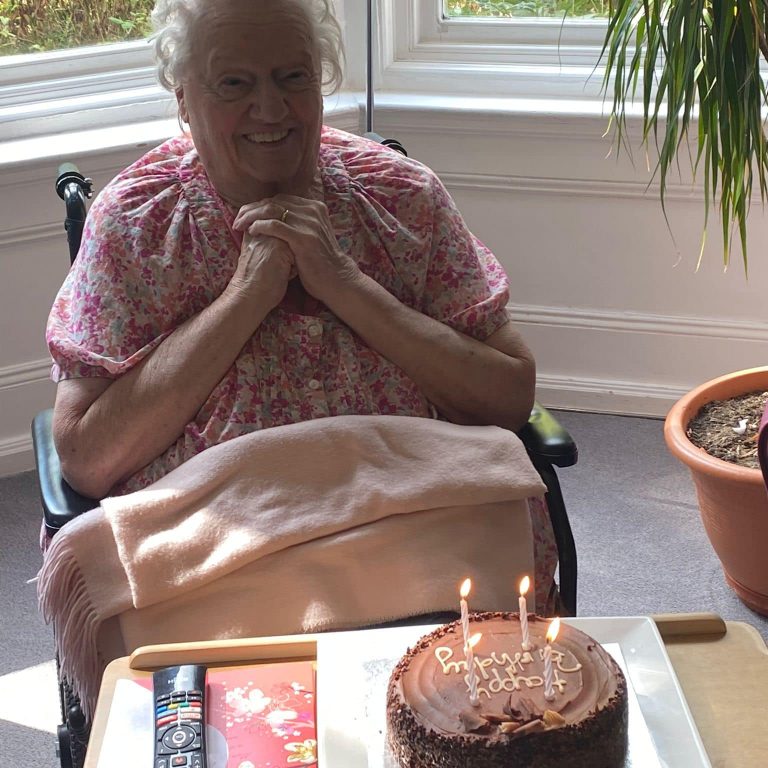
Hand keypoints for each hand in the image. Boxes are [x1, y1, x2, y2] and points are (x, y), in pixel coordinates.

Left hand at [233, 196, 362, 307]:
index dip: (260, 205)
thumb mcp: (312, 235)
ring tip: (240, 225)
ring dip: (252, 217)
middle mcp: (313, 211)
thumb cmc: (319, 261)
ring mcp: (309, 223)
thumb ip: (299, 223)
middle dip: (252, 209)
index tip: (245, 215)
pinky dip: (260, 226)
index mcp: (314, 207)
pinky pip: (276, 226)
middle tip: (237, 219)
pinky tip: (252, 232)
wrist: (336, 280)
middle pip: (274, 202)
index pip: (280, 199)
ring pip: (272, 210)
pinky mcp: (304, 238)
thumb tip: (277, 216)